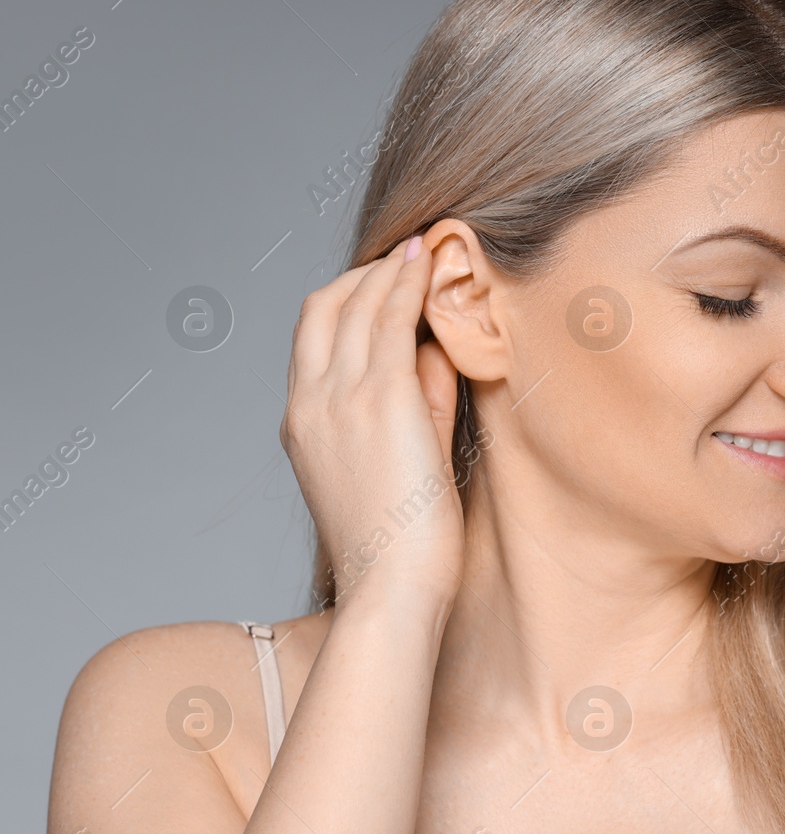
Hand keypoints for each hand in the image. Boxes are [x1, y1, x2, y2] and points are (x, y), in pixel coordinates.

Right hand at [282, 235, 463, 610]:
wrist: (392, 586)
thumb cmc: (403, 541)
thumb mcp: (401, 457)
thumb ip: (415, 399)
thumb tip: (431, 348)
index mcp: (301, 420)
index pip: (313, 333)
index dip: (349, 295)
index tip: (387, 279)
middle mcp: (309, 401)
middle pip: (325, 306)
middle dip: (367, 273)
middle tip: (411, 256)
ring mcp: (339, 398)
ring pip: (356, 304)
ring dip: (392, 269)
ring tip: (429, 247)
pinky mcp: (379, 400)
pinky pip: (390, 319)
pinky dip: (408, 282)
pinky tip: (433, 261)